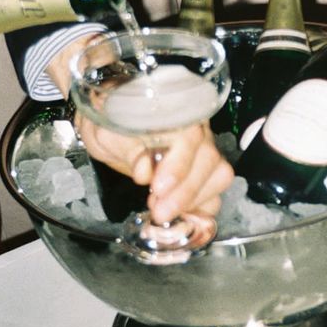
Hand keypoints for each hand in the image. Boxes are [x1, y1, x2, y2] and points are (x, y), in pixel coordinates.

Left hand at [46, 33, 234, 223]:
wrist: (109, 125)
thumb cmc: (109, 122)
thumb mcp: (107, 132)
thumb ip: (126, 147)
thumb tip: (145, 171)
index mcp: (174, 111)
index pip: (190, 136)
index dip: (178, 164)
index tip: (158, 188)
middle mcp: (196, 127)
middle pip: (210, 160)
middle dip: (185, 192)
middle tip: (158, 211)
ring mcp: (203, 149)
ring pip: (219, 175)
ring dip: (194, 200)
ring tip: (163, 211)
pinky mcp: (203, 172)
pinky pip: (216, 191)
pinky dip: (201, 208)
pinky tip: (179, 215)